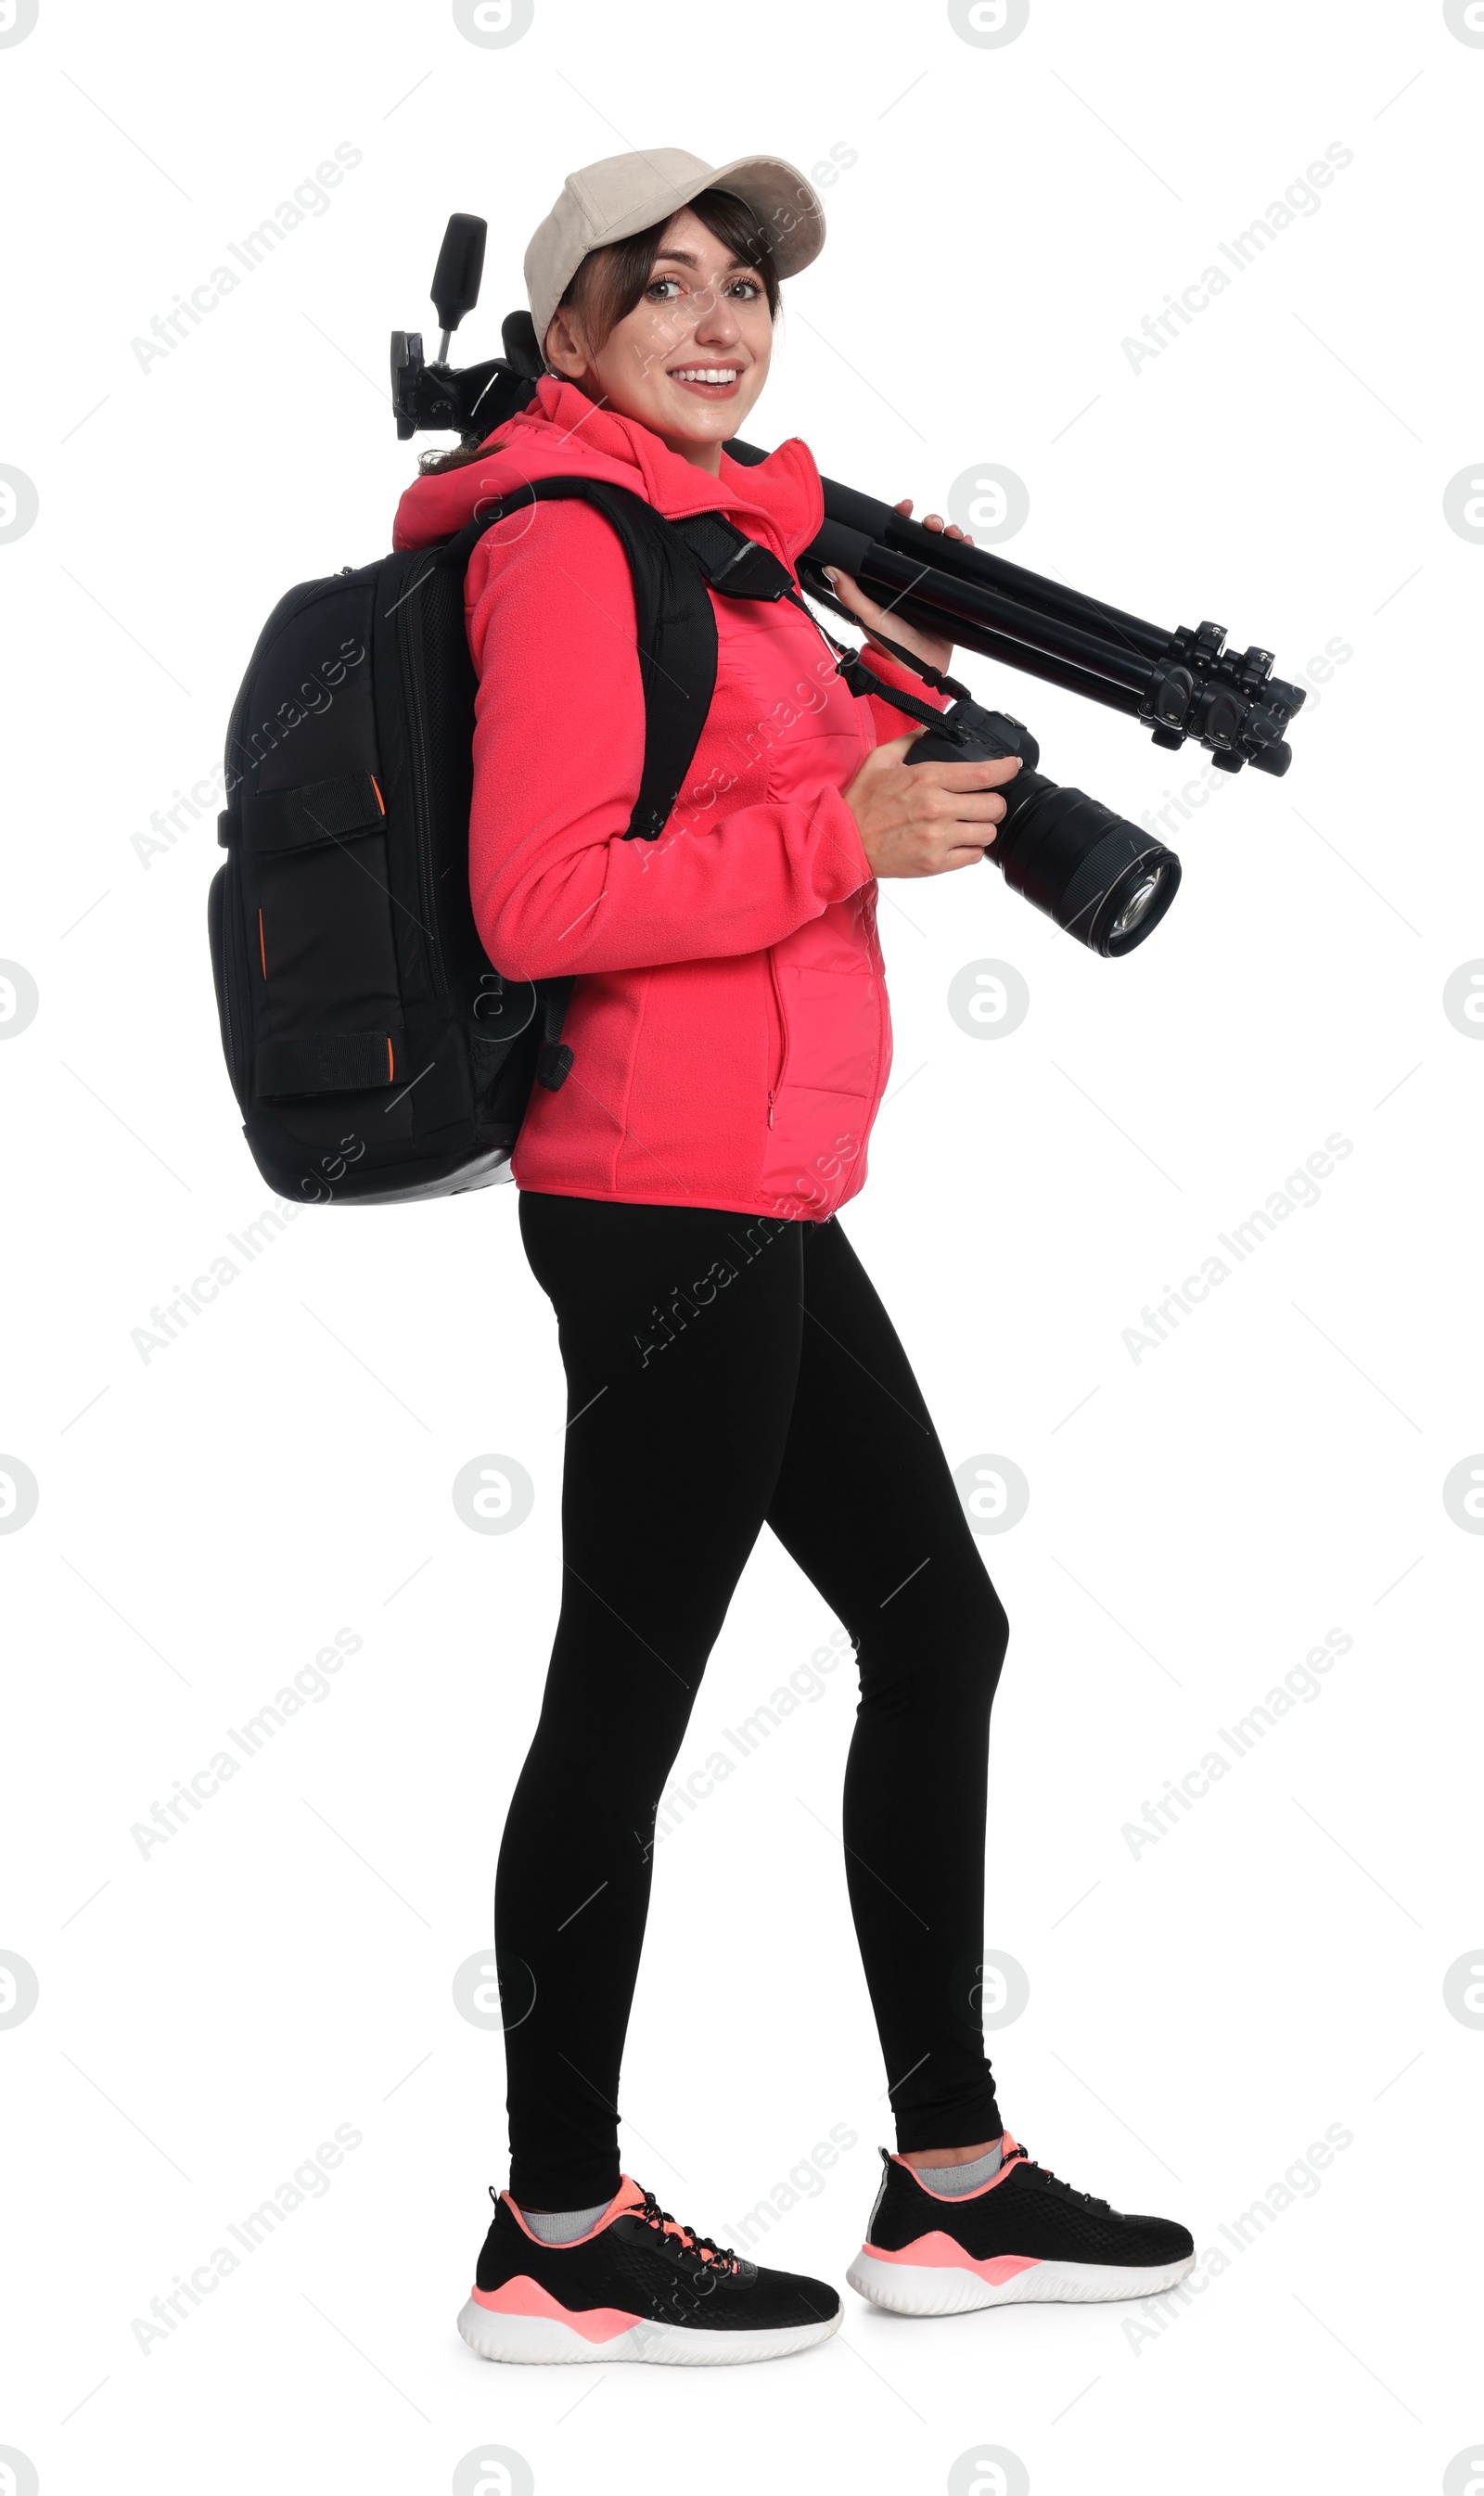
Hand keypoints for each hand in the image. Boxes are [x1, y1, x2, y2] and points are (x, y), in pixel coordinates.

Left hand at [825, 498, 972, 675]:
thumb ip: (850, 594)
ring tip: (953, 534)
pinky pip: (961, 569)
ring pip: (943, 550)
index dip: (900, 520)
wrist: (919, 672)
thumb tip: (832, 566)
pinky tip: (967, 545)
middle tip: (932, 524)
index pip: (894, 540)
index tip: (905, 508)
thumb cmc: (889, 647)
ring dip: (950, 535)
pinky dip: (966, 553)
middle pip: (922, 540)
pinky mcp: (952, 597)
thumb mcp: (868, 617)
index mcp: (889, 577)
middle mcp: (911, 578)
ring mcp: (932, 586)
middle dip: (930, 524)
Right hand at [842, 731, 1020, 879]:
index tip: (1013, 766)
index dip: (1007, 769)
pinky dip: (970, 848)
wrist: (844, 841)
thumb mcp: (881, 760)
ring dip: (982, 826)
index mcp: (928, 779)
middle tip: (984, 801)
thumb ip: (910, 742)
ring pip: (988, 833)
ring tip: (968, 823)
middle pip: (994, 806)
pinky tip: (957, 840)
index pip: (984, 773)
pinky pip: (973, 857)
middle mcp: (937, 808)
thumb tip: (929, 732)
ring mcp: (938, 838)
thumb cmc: (861, 803)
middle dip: (994, 802)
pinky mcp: (935, 862)